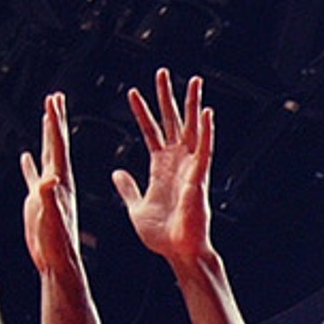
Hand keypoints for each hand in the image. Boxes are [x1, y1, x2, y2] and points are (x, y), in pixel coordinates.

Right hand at [21, 93, 82, 289]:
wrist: (57, 262)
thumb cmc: (57, 245)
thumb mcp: (53, 220)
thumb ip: (50, 199)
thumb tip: (48, 179)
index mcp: (61, 183)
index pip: (57, 146)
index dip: (54, 123)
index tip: (53, 101)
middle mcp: (56, 183)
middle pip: (56, 144)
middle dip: (55, 120)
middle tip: (55, 97)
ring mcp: (47, 191)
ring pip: (47, 156)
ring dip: (46, 136)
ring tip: (46, 117)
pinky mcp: (37, 203)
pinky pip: (33, 177)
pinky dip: (30, 165)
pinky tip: (26, 157)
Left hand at [113, 71, 213, 267]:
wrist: (177, 251)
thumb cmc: (161, 235)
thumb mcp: (136, 207)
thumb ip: (128, 187)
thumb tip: (116, 173)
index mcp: (160, 167)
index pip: (150, 131)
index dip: (142, 112)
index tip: (133, 93)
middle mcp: (177, 162)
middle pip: (172, 121)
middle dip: (166, 97)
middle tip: (162, 72)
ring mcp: (190, 167)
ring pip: (191, 128)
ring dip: (192, 105)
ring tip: (194, 81)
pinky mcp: (199, 176)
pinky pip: (204, 149)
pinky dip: (206, 131)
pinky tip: (207, 113)